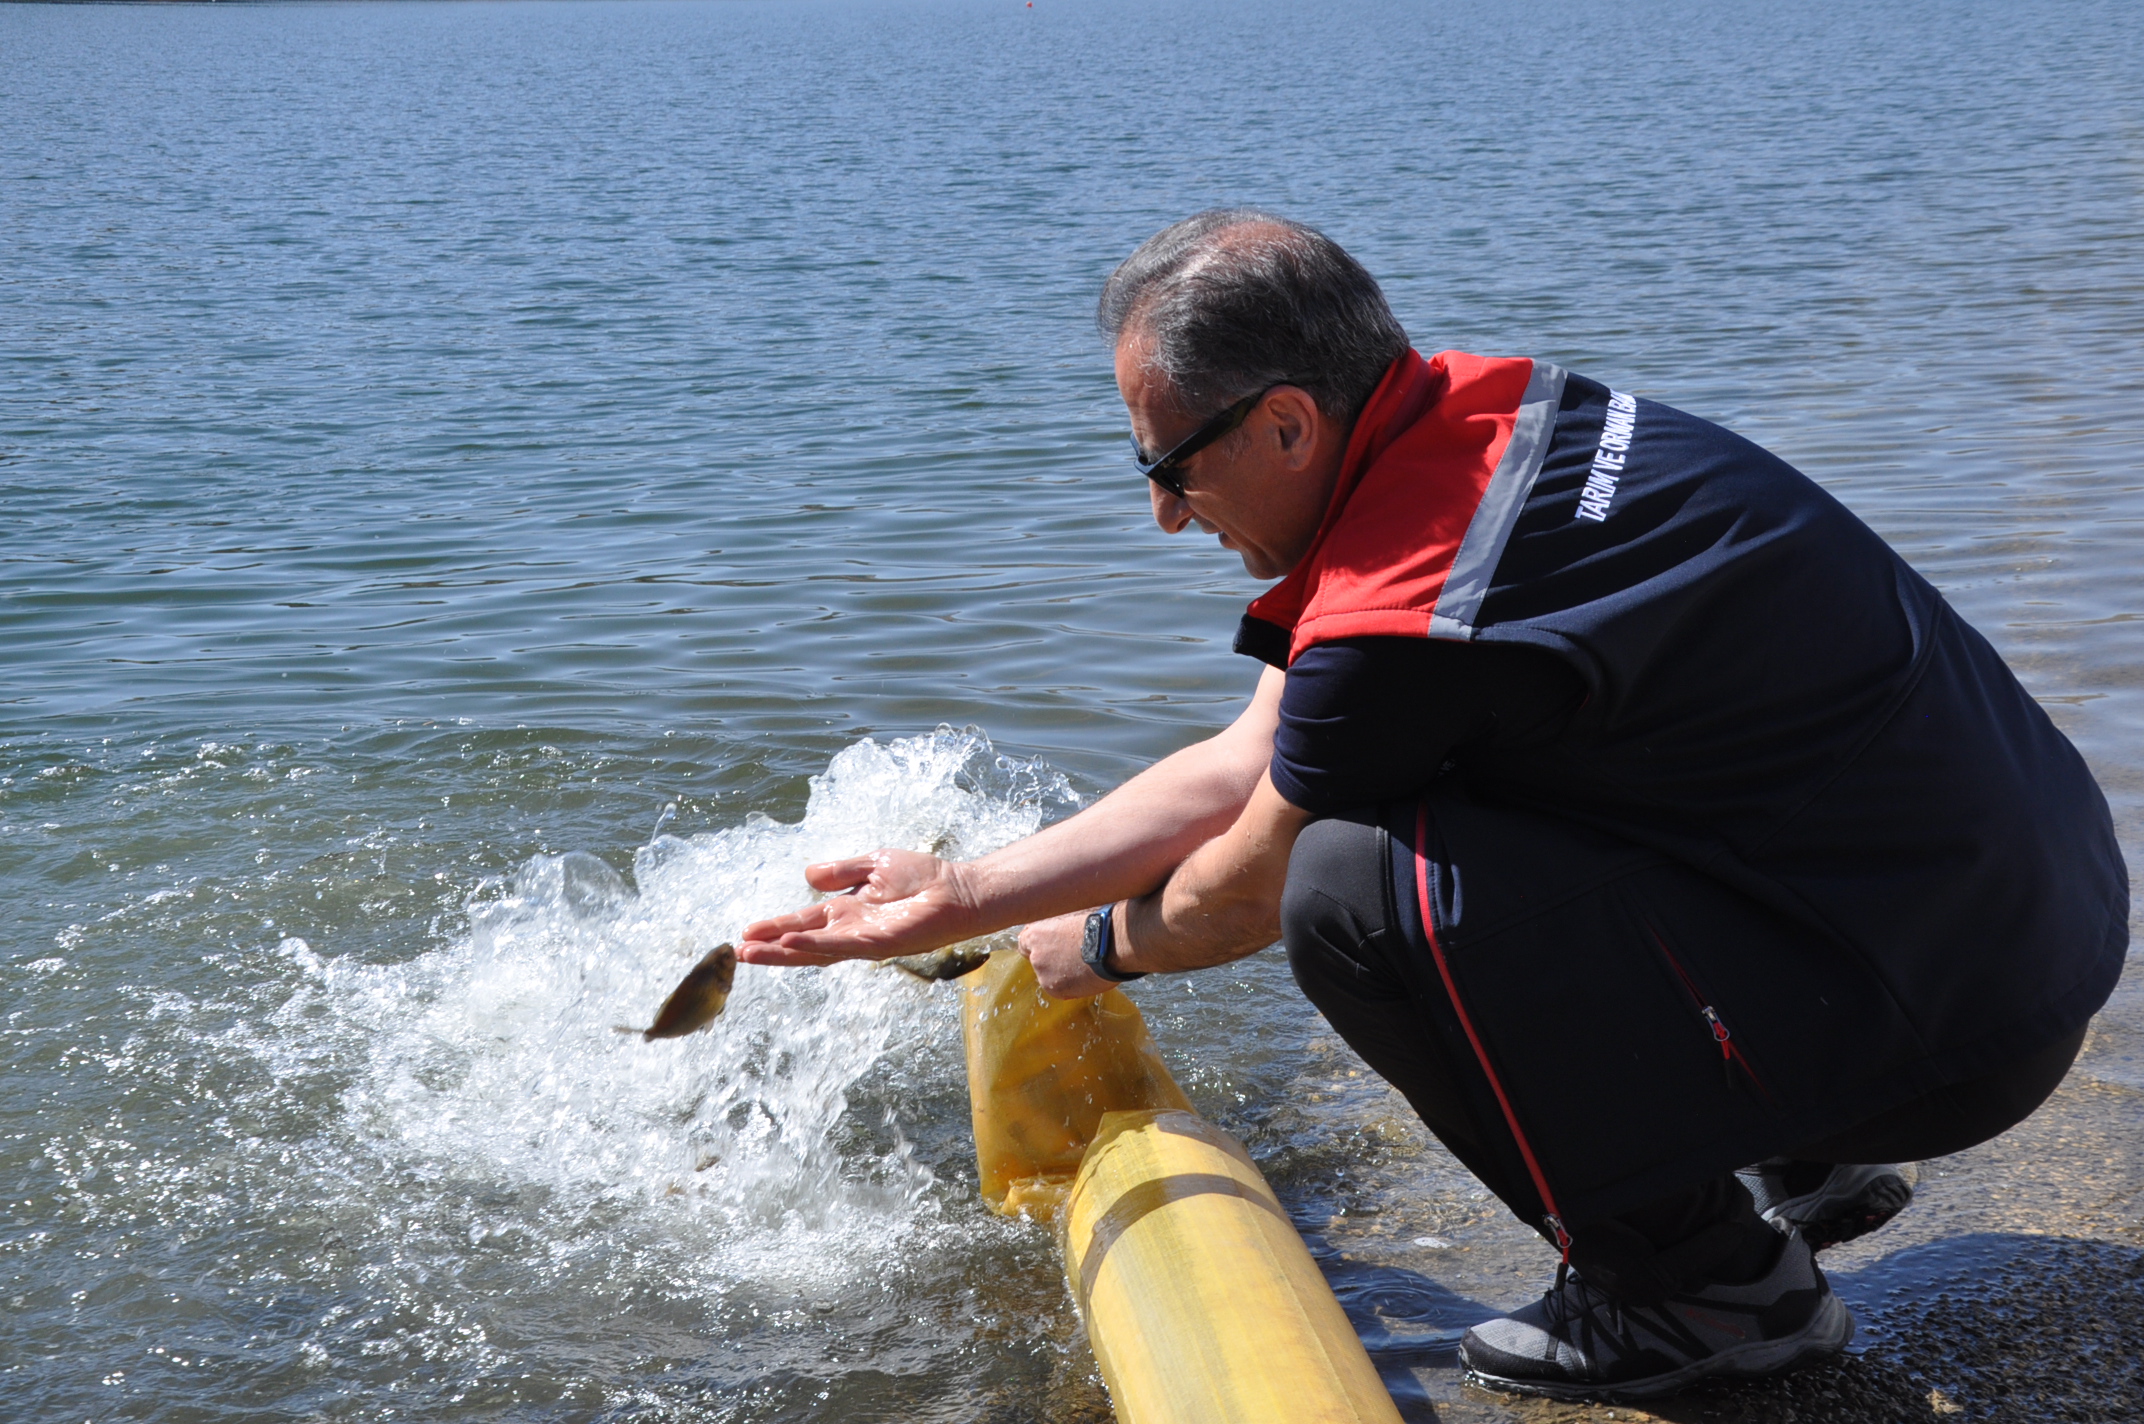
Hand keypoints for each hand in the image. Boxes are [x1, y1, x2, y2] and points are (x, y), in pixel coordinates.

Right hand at [736, 849, 980, 965]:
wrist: (959, 889)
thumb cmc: (923, 878)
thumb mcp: (874, 865)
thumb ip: (842, 871)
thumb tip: (807, 877)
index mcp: (847, 913)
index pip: (804, 923)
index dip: (776, 928)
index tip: (747, 931)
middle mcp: (851, 930)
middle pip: (803, 944)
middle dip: (770, 948)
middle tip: (738, 952)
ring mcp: (864, 940)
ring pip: (815, 951)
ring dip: (783, 953)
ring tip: (752, 953)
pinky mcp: (880, 943)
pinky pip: (841, 946)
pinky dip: (814, 946)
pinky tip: (791, 944)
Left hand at [1020, 909, 1115, 999]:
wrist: (1113, 943)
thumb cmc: (1097, 924)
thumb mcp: (1072, 915)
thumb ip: (1058, 925)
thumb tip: (1060, 926)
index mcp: (1036, 933)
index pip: (1024, 943)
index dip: (1037, 945)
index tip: (1048, 946)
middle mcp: (1035, 955)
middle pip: (1037, 961)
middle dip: (1052, 960)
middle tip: (1071, 957)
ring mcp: (1043, 974)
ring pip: (1050, 976)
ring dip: (1062, 974)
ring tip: (1085, 965)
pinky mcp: (1055, 989)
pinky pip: (1061, 989)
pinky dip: (1072, 986)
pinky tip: (1087, 976)